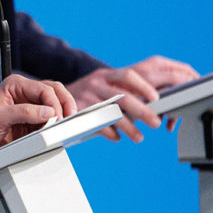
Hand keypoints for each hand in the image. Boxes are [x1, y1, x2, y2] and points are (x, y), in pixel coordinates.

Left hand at [0, 74, 75, 162]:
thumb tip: (47, 112)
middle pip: (55, 92)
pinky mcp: (34, 121)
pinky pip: (53, 119)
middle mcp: (25, 93)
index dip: (54, 103)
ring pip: (57, 104)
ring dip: (63, 114)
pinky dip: (58, 124)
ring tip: (64, 126)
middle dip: (65, 104)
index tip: (56, 118)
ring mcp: (31, 107)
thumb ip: (22, 112)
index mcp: (15, 85)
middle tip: (68, 119)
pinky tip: (58, 130)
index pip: (44, 89)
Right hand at [67, 56, 197, 141]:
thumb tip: (156, 99)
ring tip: (139, 137)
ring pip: (111, 113)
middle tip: (156, 123)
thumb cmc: (90, 94)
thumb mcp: (103, 84)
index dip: (143, 86)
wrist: (56, 98)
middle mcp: (95, 84)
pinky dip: (110, 132)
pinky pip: (96, 125)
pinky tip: (117, 137)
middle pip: (122, 96)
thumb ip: (124, 88)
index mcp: (106, 76)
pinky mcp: (77, 112)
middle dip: (142, 111)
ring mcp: (85, 98)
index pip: (127, 75)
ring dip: (128, 127)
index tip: (156, 98)